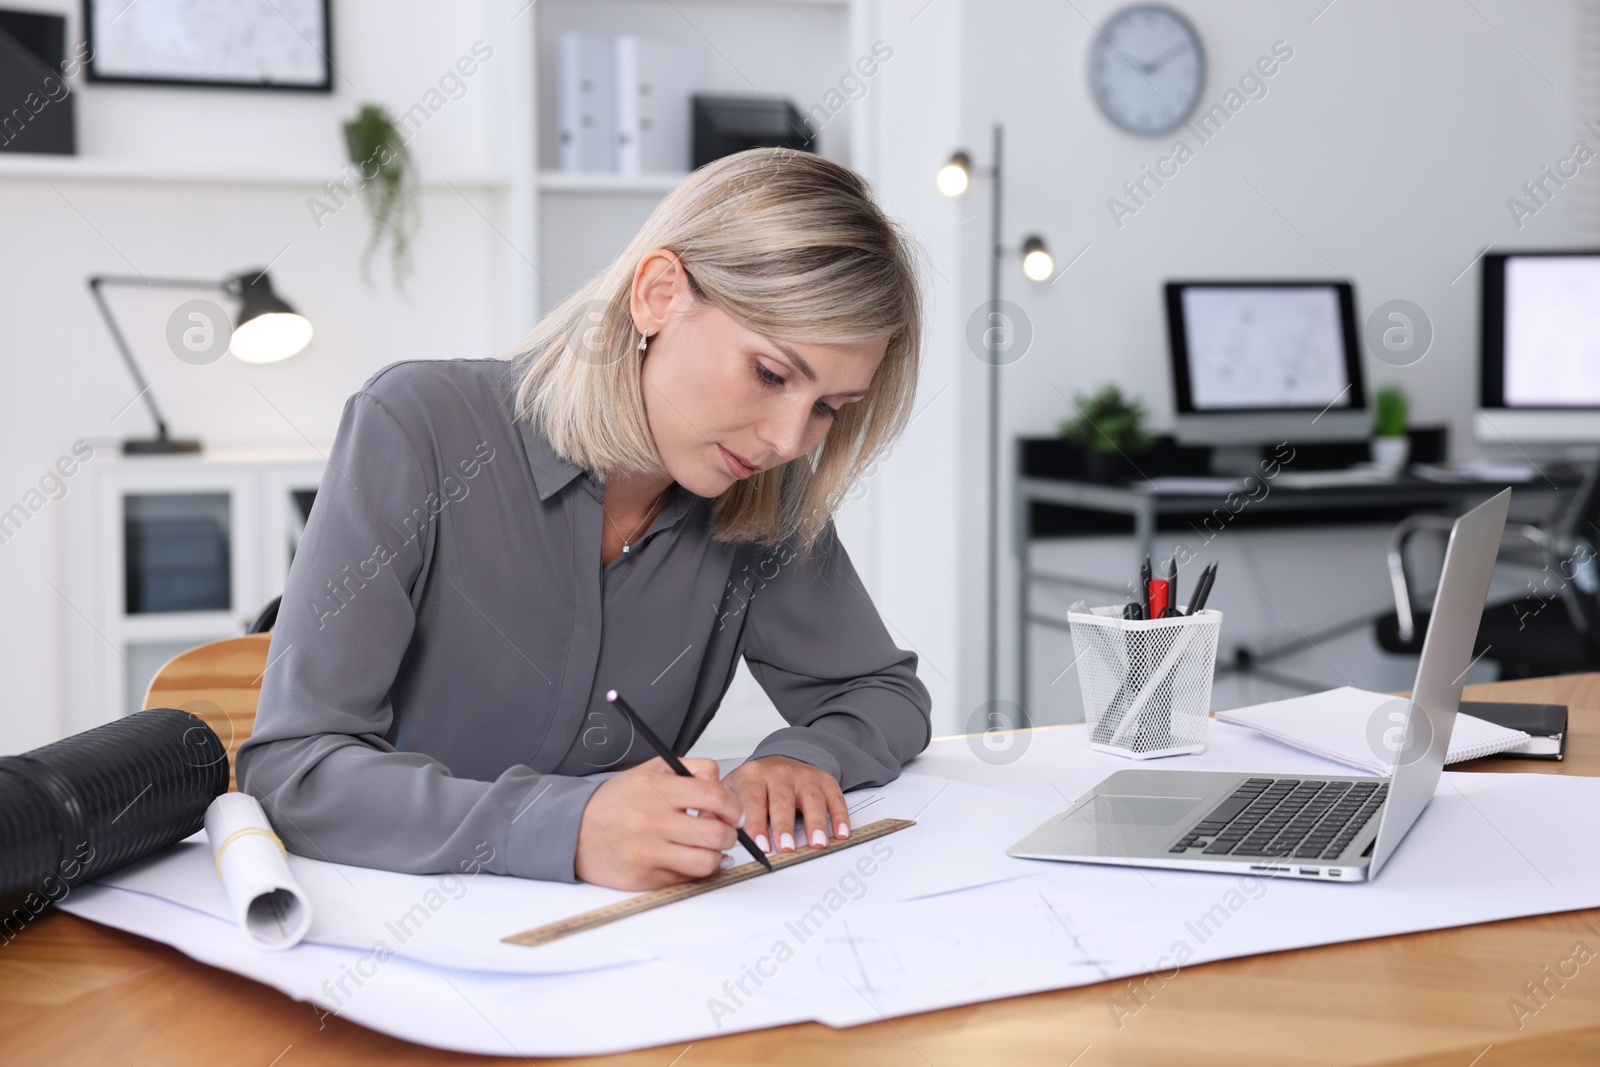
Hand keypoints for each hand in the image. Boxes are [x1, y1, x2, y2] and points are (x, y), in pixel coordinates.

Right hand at [574, 757, 744, 889]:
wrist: (572, 830)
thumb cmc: (616, 801)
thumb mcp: (651, 771)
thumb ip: (692, 771)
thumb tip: (725, 795)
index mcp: (656, 789)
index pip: (716, 797)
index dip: (734, 807)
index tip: (733, 812)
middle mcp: (651, 821)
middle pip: (717, 834)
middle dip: (728, 834)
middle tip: (722, 831)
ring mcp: (646, 853)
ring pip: (706, 863)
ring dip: (714, 856)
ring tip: (707, 848)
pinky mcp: (642, 878)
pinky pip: (684, 880)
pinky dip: (692, 872)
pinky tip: (687, 860)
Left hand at [722, 755, 849, 855]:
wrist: (782, 756)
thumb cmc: (756, 782)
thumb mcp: (732, 787)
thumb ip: (717, 807)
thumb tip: (705, 825)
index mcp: (753, 776)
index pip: (753, 799)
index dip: (756, 822)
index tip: (758, 843)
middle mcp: (780, 773)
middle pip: (782, 800)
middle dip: (784, 825)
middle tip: (785, 847)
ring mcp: (804, 777)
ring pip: (811, 799)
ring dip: (815, 823)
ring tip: (816, 843)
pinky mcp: (824, 781)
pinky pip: (835, 797)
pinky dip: (840, 816)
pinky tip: (841, 833)